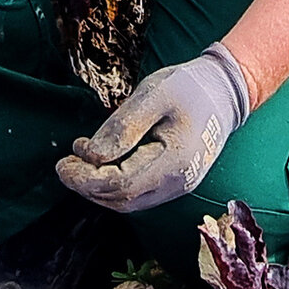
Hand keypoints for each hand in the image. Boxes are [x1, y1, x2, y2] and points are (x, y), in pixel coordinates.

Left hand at [55, 43, 251, 213]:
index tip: (63, 162)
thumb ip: (123, 126)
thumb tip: (92, 154)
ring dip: (98, 189)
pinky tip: (100, 165)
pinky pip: (139, 194)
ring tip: (77, 165)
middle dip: (87, 186)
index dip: (86, 179)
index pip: (121, 183)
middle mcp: (178, 182)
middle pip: (122, 199)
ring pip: (130, 201)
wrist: (224, 91)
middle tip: (64, 165)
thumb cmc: (189, 87)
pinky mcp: (175, 182)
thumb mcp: (154, 94)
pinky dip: (114, 185)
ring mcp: (179, 185)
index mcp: (174, 161)